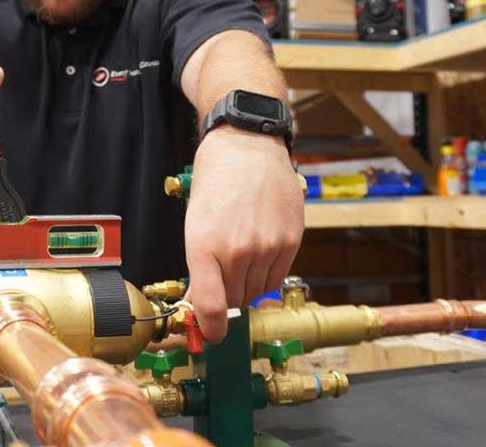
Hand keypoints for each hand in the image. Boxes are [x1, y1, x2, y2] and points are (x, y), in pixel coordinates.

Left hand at [183, 126, 303, 342]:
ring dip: (248, 284)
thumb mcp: (195, 226)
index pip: (211, 305)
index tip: (210, 335)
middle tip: (221, 276)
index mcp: (204, 246)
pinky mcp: (291, 241)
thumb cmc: (215, 184)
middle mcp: (237, 250)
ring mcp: (267, 247)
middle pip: (234, 301)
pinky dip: (267, 273)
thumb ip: (199, 270)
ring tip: (240, 253)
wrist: (247, 149)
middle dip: (226, 296)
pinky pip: (278, 277)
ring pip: (258, 292)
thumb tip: (201, 307)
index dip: (211, 329)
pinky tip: (259, 250)